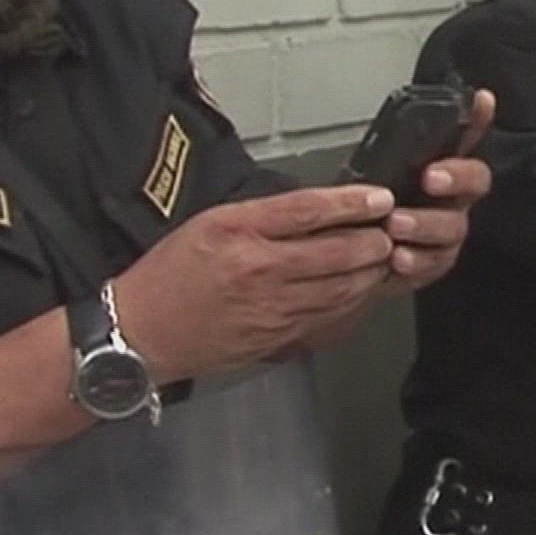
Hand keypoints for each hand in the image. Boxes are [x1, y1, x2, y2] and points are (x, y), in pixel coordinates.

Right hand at [114, 185, 403, 381]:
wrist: (142, 334)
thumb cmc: (174, 272)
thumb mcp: (212, 223)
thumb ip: (264, 216)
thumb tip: (318, 208)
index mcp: (239, 231)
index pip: (308, 211)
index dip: (352, 203)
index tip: (381, 198)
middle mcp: (260, 270)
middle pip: (337, 252)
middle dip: (375, 240)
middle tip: (392, 228)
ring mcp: (273, 308)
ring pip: (343, 287)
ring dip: (372, 271)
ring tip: (386, 255)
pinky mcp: (279, 336)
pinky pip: (331, 316)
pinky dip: (355, 300)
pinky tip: (363, 288)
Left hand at [379, 90, 494, 291]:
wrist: (352, 256)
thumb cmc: (371, 205)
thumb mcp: (377, 166)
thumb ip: (397, 142)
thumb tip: (404, 116)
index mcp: (442, 166)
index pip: (470, 134)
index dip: (480, 118)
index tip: (481, 102)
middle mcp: (455, 197)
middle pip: (475, 182)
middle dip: (456, 177)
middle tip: (431, 178)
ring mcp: (448, 232)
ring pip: (452, 227)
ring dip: (425, 224)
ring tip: (396, 224)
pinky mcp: (434, 264)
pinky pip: (433, 263)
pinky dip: (416, 261)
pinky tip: (398, 257)